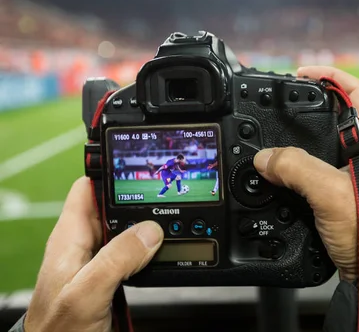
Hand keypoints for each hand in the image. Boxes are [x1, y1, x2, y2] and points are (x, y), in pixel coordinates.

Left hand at [25, 177, 163, 331]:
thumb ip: (117, 258)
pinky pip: (135, 253)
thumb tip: (150, 231)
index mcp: (70, 237)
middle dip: (140, 200)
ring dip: (149, 228)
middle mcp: (85, 244)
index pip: (89, 188)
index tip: (141, 169)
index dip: (112, 174)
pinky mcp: (113, 277)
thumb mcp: (87, 292)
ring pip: (129, 231)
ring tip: (172, 223)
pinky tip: (164, 252)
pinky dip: (151, 250)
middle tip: (168, 197)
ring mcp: (100, 262)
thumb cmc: (58, 331)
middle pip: (116, 206)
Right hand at [253, 66, 358, 281]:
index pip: (358, 92)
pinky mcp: (341, 192)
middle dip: (310, 104)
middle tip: (284, 102)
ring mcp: (354, 173)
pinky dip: (296, 162)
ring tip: (276, 134)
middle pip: (337, 113)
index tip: (304, 73)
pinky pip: (314, 167)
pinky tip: (281, 169)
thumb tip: (266, 158)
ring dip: (300, 135)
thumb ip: (296, 168)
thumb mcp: (329, 193)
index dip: (332, 75)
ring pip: (323, 142)